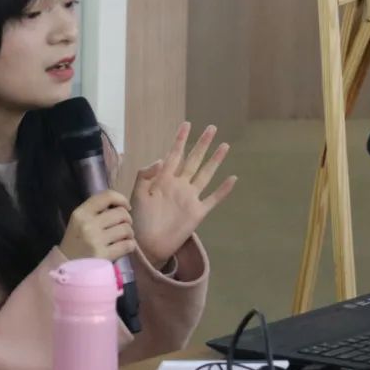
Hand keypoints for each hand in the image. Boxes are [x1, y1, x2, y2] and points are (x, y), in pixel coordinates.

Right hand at [59, 190, 136, 261]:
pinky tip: (125, 247)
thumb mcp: (79, 221)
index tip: (126, 207)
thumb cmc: (76, 242)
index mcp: (81, 213)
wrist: (67, 268)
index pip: (107, 196)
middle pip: (121, 213)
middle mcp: (88, 224)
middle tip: (124, 226)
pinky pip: (127, 245)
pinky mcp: (103, 256)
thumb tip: (121, 205)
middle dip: (127, 220)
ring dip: (129, 234)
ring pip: (126, 229)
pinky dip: (130, 245)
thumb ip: (96, 211)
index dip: (122, 199)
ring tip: (123, 238)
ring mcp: (96, 241)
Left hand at [131, 122, 237, 267]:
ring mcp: (190, 198)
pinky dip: (223, 190)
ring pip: (205, 174)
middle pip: (193, 160)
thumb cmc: (138, 219)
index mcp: (164, 179)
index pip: (174, 154)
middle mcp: (179, 185)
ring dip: (215, 161)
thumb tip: (161, 159)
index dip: (180, 140)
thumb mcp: (137, 194)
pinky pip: (213, 199)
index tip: (186, 124)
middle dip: (202, 144)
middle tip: (212, 128)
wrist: (146, 244)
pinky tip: (233, 178)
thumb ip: (146, 174)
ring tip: (224, 146)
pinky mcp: (197, 212)